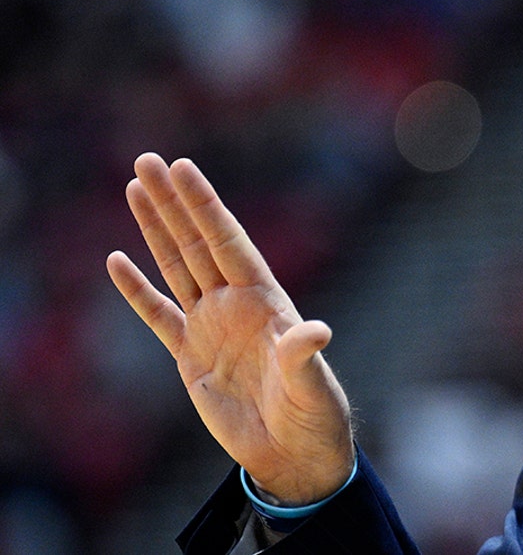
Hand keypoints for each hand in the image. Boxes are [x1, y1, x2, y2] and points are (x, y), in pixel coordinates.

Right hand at [107, 153, 354, 504]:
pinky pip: (158, 315)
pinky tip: (117, 260)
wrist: (293, 453)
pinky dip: (136, 290)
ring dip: (155, 229)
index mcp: (265, 299)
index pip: (228, 241)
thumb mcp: (312, 385)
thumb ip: (303, 356)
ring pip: (177, 266)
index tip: (184, 168)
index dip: (205, 206)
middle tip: (147, 159)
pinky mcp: (190, 356)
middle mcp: (236, 304)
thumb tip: (315, 332)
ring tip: (135, 187)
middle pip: (197, 242)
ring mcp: (211, 326)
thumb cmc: (313, 415)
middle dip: (173, 202)